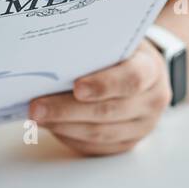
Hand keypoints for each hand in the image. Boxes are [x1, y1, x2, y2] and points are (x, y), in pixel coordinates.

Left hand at [28, 40, 171, 155]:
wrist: (143, 72)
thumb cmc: (121, 52)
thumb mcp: (115, 40)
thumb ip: (93, 48)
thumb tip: (49, 60)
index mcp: (151, 69)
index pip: (132, 79)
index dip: (104, 84)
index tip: (76, 87)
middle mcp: (152, 101)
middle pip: (109, 111)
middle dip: (67, 110)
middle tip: (36, 107)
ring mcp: (142, 126)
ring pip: (100, 134)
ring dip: (64, 126)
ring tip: (37, 117)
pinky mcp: (127, 143)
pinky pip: (96, 147)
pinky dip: (70, 137)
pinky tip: (51, 126)